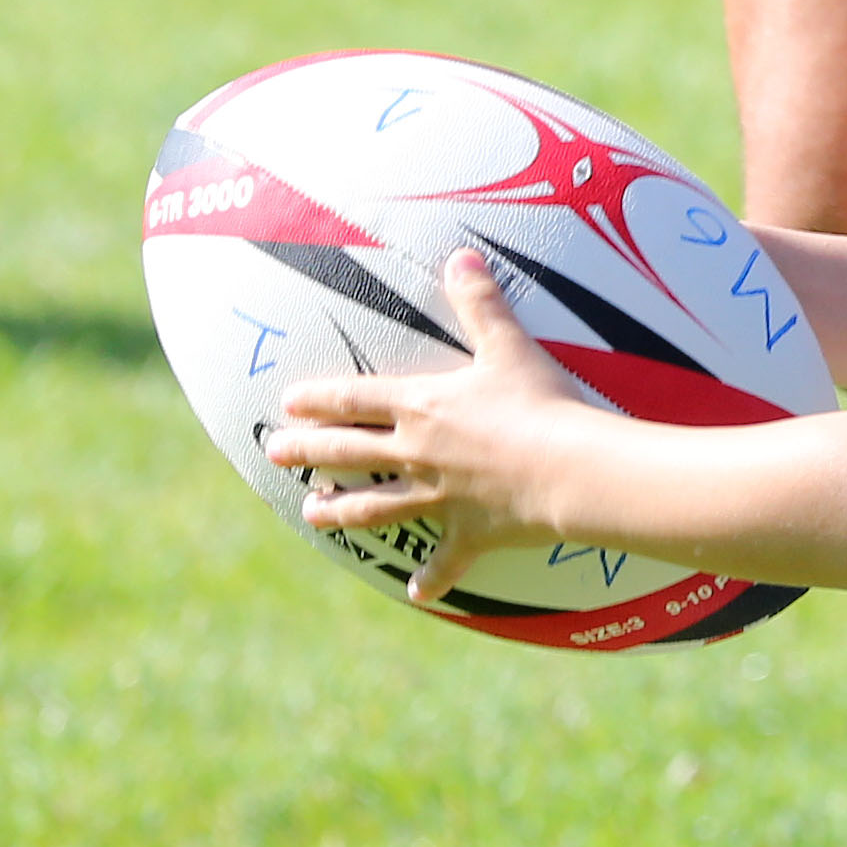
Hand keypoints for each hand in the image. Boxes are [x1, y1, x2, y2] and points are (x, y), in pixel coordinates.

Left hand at [267, 251, 586, 605]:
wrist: (572, 469)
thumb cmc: (542, 403)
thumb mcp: (509, 346)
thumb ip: (481, 302)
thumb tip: (461, 254)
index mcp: (422, 406)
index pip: (355, 399)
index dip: (320, 400)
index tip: (288, 404)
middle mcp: (418, 453)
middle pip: (350, 452)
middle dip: (308, 451)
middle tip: (274, 453)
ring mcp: (440, 497)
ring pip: (377, 508)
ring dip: (342, 511)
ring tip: (313, 514)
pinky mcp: (469, 533)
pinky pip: (447, 561)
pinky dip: (433, 578)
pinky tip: (416, 593)